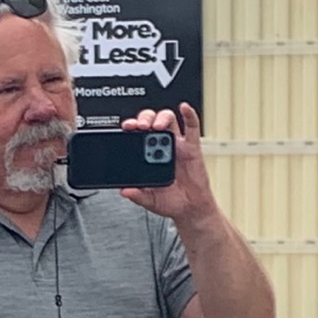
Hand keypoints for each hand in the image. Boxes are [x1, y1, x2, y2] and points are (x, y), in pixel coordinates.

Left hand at [119, 104, 217, 222]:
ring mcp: (177, 145)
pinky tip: (184, 108)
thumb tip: (124, 191)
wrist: (190, 208)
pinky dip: (189, 115)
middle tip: (140, 126)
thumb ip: (137, 195)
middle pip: (152, 121)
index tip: (126, 128)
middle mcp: (162, 146)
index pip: (137, 135)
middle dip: (144, 119)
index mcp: (148, 156)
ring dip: (161, 118)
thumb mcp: (149, 200)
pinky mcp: (192, 147)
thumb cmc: (170, 201)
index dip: (131, 127)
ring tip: (157, 126)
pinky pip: (192, 128)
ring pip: (169, 120)